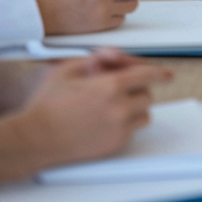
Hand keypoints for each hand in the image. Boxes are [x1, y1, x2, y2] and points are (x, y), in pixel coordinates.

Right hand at [17, 50, 172, 169]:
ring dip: (135, 108)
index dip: (159, 72)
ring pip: (143, 115)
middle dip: (137, 89)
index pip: (147, 75)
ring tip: (112, 106)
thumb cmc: (48, 104)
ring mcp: (119, 129)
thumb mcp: (69, 68)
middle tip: (120, 89)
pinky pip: (131, 131)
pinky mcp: (114, 145)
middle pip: (147, 95)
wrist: (35, 138)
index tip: (166, 74)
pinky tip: (104, 120)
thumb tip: (115, 56)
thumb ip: (97, 58)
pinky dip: (125, 124)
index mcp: (110, 86)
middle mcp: (119, 108)